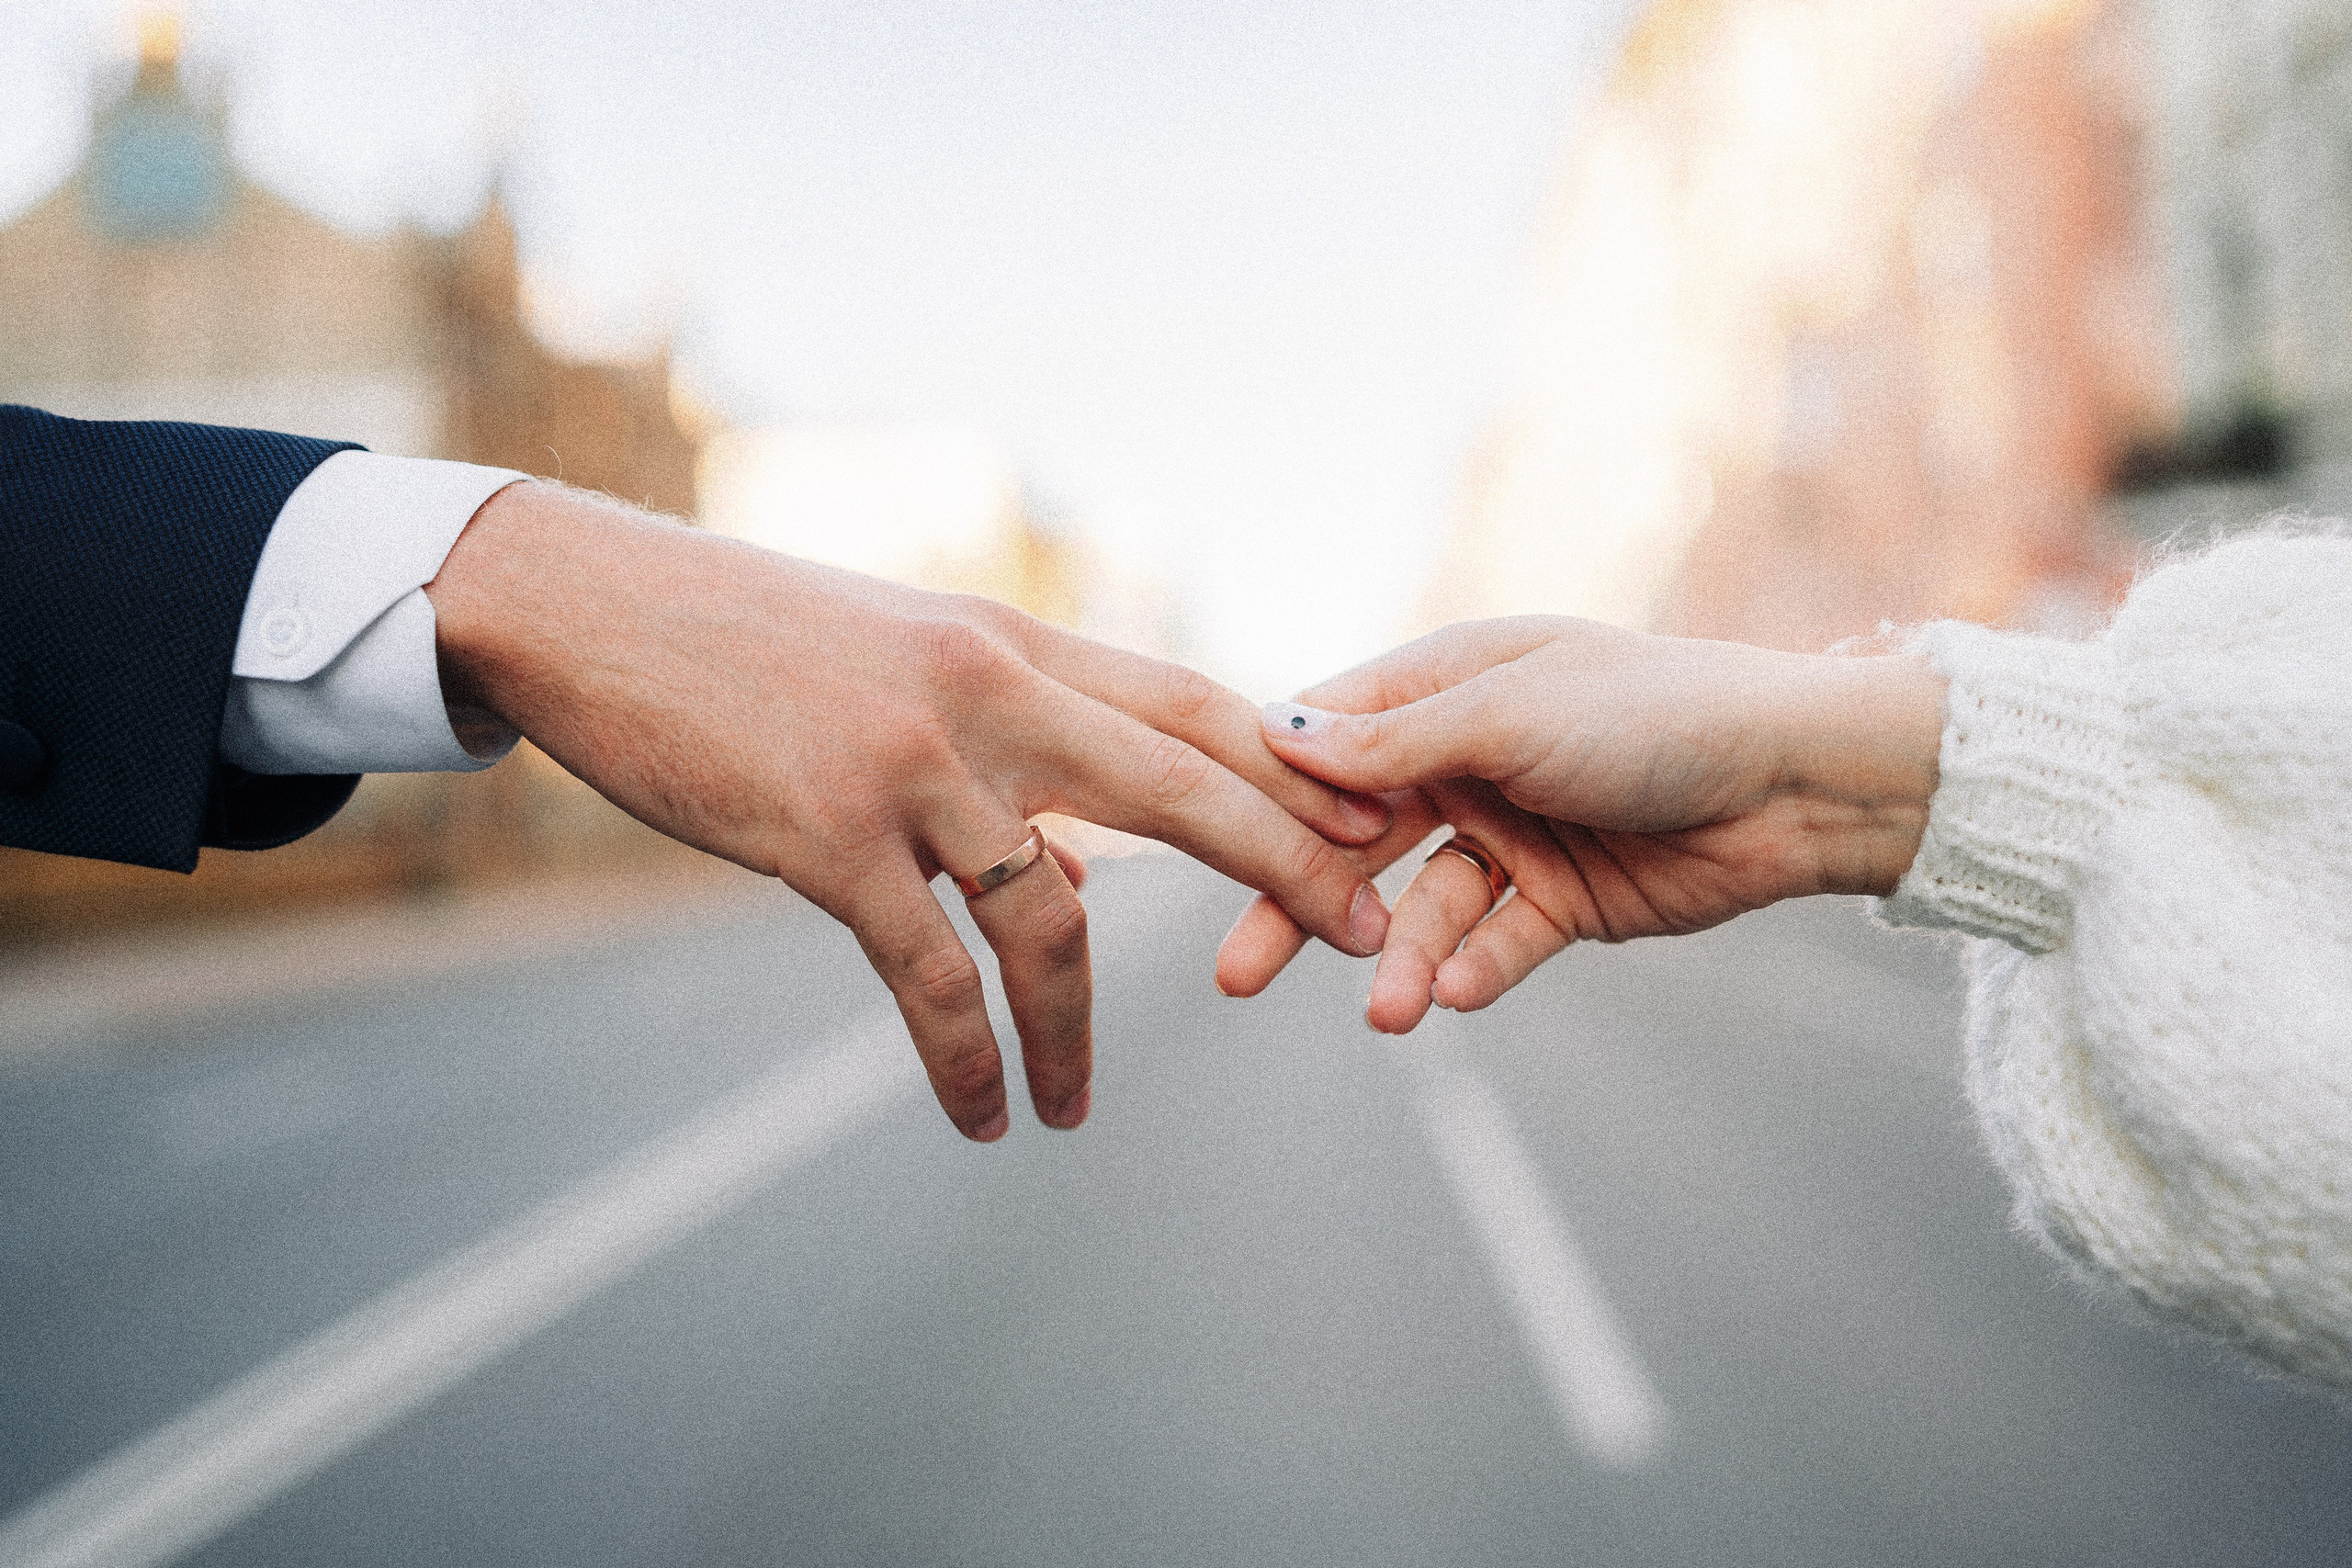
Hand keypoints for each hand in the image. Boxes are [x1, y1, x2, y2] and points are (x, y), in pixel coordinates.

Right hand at [426, 482, 1393, 1137]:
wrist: (593, 607)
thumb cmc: (752, 642)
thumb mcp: (903, 669)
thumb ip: (1008, 757)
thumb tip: (1081, 879)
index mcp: (1013, 643)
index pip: (1190, 701)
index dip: (1292, 766)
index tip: (1372, 820)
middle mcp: (987, 692)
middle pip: (1181, 783)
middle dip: (1283, 864)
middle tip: (1365, 940)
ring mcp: (913, 762)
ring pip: (1056, 913)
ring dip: (1078, 1029)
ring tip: (1075, 1109)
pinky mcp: (830, 834)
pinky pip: (933, 973)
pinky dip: (971, 1055)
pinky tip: (983, 1114)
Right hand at [1215, 617, 1946, 1031]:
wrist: (1797, 779)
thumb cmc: (1659, 710)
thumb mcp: (1511, 714)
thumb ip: (1394, 743)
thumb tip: (1275, 737)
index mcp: (1446, 686)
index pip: (1327, 740)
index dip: (1274, 794)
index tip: (1224, 846)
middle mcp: (1466, 758)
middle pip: (1354, 838)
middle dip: (1301, 902)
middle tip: (1238, 972)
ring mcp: (1513, 833)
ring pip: (1423, 907)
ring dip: (1401, 958)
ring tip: (1392, 1009)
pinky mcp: (1561, 900)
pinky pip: (1494, 943)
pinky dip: (1472, 970)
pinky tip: (1456, 995)